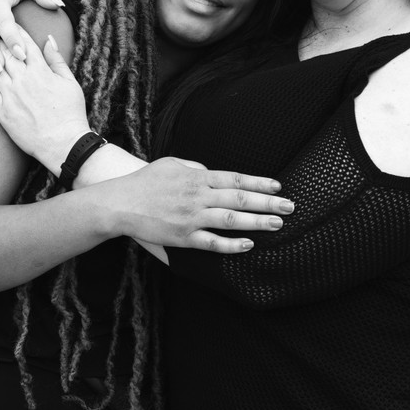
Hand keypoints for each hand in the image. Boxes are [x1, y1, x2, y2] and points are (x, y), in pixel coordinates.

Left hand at [0, 27, 87, 173]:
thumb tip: (49, 39)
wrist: (63, 143)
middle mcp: (23, 80)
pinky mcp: (2, 111)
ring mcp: (11, 95)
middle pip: (4, 52)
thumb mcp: (70, 82)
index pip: (24, 44)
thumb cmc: (70, 113)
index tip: (9, 22)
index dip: (15, 30)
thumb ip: (57, 59)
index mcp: (41, 71)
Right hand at [99, 157, 291, 253]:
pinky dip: (231, 244)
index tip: (278, 186)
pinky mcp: (183, 237)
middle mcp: (198, 196)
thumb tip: (212, 172)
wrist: (120, 202)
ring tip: (277, 223)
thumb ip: (195, 168)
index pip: (236, 179)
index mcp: (197, 177)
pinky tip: (248, 245)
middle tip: (290, 206)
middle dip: (267, 202)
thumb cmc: (146, 181)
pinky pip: (212, 243)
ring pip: (231, 220)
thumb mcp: (172, 164)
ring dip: (256, 222)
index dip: (259, 182)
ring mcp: (192, 217)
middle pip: (240, 198)